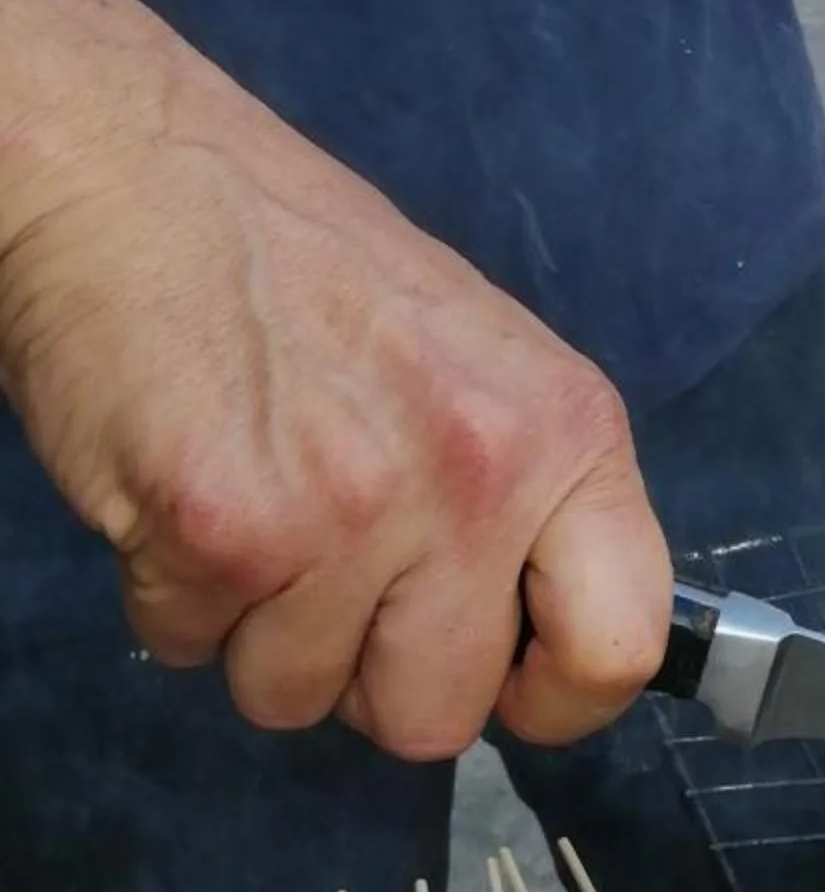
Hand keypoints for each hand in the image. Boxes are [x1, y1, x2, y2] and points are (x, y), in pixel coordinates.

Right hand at [0, 49, 672, 758]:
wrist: (136, 172)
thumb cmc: (302, 269)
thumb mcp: (477, 365)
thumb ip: (523, 501)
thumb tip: (528, 651)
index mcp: (565, 432)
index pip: (621, 645)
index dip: (554, 701)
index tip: (501, 685)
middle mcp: (478, 475)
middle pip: (436, 718)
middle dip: (366, 677)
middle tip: (327, 574)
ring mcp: (353, 509)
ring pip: (297, 699)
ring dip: (256, 632)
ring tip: (248, 504)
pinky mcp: (225, 532)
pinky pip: (191, 652)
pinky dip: (169, 596)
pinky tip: (181, 490)